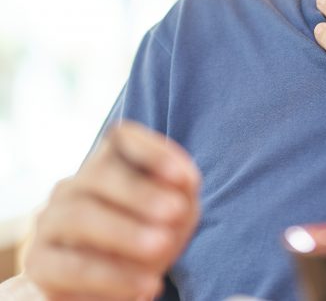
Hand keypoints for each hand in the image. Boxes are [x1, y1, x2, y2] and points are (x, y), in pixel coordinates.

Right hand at [25, 121, 200, 300]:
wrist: (120, 281)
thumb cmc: (153, 232)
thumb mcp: (178, 209)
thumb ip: (182, 190)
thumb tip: (183, 181)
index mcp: (108, 162)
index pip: (122, 138)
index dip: (153, 153)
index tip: (186, 178)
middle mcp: (75, 185)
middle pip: (99, 175)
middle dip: (141, 193)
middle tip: (176, 213)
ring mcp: (52, 221)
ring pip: (80, 216)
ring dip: (125, 232)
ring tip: (162, 249)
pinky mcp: (41, 263)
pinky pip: (71, 266)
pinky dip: (112, 276)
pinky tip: (146, 285)